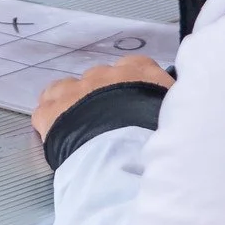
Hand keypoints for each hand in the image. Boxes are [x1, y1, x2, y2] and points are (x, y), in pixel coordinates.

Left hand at [31, 55, 172, 137]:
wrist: (125, 155)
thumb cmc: (158, 135)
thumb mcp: (177, 116)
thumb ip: (172, 105)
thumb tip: (179, 107)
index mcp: (139, 72)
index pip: (138, 68)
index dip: (135, 85)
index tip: (136, 102)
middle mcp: (105, 75)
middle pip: (101, 81)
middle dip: (104, 98)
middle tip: (111, 124)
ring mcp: (74, 91)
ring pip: (68, 89)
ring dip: (73, 104)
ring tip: (81, 127)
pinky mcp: (51, 112)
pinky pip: (45, 110)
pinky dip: (50, 120)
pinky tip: (56, 133)